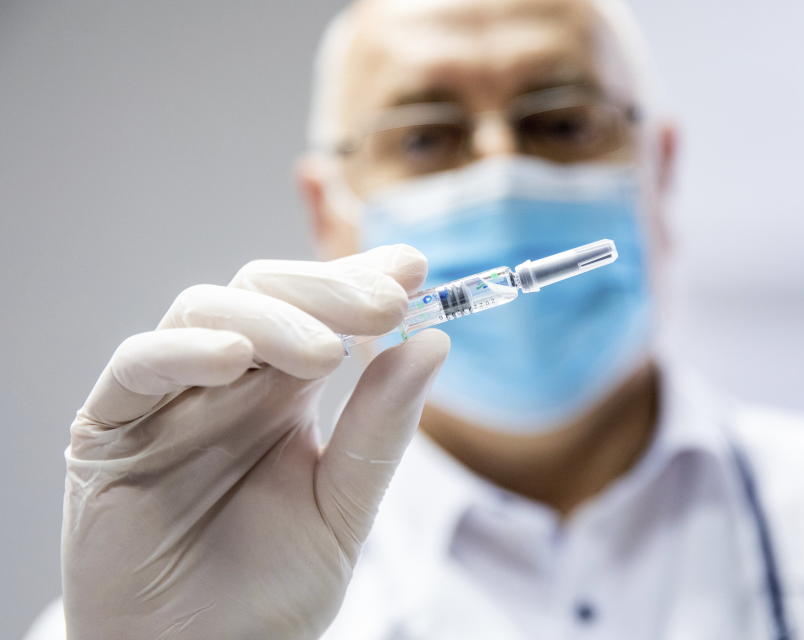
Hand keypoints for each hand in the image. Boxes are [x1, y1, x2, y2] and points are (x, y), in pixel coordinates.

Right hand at [61, 245, 448, 638]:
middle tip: (386, 302)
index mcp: (284, 391)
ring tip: (325, 352)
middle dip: (328, 289)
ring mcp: (169, 398)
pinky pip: (139, 367)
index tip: (414, 267)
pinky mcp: (109, 428)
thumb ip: (379, 430)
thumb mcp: (343, 507)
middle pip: (267, 293)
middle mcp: (228, 380)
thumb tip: (432, 346)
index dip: (362, 280)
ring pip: (206, 311)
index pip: (321, 310)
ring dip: (270, 318)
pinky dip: (183, 352)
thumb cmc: (267, 589)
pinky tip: (232, 361)